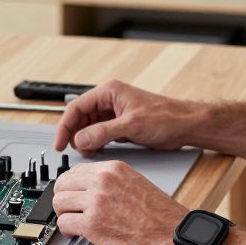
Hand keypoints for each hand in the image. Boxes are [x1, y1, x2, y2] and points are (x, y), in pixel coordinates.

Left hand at [52, 160, 186, 244]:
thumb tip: (89, 187)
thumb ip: (110, 181)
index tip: (72, 195)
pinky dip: (67, 230)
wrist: (172, 235)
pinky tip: (76, 234)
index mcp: (113, 168)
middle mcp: (102, 181)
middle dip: (63, 199)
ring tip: (73, 223)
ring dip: (63, 215)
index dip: (71, 186)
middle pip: (62, 184)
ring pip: (59, 203)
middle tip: (69, 210)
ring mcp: (96, 201)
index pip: (75, 170)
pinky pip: (64, 223)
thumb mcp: (135, 182)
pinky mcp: (92, 224)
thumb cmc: (160, 215)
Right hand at [54, 80, 199, 154]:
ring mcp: (114, 114)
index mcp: (109, 92)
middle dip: (75, 134)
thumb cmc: (165, 117)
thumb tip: (80, 140)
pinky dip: (95, 144)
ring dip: (84, 140)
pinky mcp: (120, 126)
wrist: (185, 126)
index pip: (76, 107)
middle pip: (80, 117)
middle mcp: (109, 101)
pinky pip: (99, 134)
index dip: (65, 126)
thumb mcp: (131, 125)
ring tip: (87, 152)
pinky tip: (96, 152)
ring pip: (88, 127)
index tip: (60, 143)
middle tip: (73, 150)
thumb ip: (103, 132)